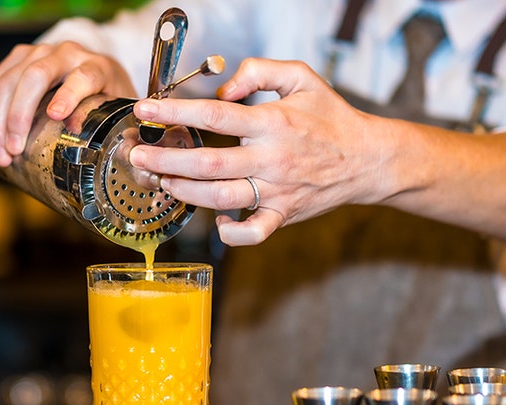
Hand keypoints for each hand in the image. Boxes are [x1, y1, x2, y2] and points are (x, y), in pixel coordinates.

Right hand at [0, 41, 136, 166]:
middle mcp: (64, 53)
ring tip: (0, 154)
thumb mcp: (115, 111)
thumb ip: (110, 126)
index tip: (56, 116)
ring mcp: (36, 53)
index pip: (82, 76)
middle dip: (18, 117)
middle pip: (34, 77)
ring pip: (5, 81)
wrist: (95, 70)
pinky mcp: (15, 59)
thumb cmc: (106, 96)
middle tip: (14, 151)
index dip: (68, 95)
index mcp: (95, 66)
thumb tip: (94, 152)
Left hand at [128, 58, 388, 245]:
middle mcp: (271, 159)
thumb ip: (259, 71)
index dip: (175, 113)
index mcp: (272, 122)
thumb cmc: (330, 116)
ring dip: (184, 193)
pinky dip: (231, 233)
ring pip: (220, 199)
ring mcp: (277, 191)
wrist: (367, 158)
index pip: (214, 118)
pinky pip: (253, 233)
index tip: (146, 110)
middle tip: (138, 156)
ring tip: (161, 181)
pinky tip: (215, 220)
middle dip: (165, 161)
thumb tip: (223, 88)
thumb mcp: (301, 77)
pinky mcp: (283, 214)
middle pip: (208, 164)